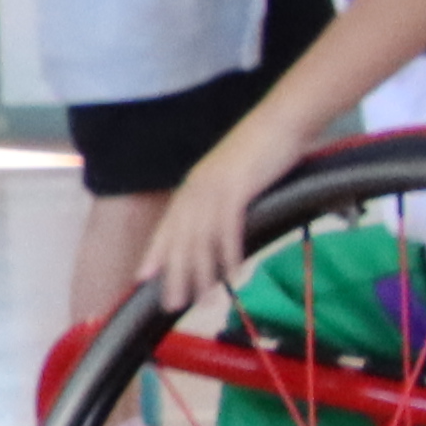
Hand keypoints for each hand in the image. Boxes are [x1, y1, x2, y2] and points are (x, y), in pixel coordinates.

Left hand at [141, 137, 274, 316]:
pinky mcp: (237, 188)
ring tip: (203, 299)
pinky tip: (233, 275)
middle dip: (175, 274)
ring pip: (201, 239)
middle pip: (180, 239)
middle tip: (172, 304)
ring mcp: (215, 187)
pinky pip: (228, 228)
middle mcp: (198, 187)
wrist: (282, 120)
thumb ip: (222, 199)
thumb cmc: (263, 149)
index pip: (169, 226)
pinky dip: (229, 254)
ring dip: (202, 273)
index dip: (155, 252)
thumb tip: (221, 224)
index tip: (142, 278)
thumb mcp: (234, 176)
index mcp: (194, 185)